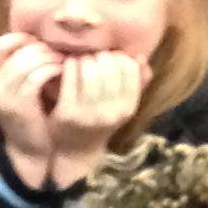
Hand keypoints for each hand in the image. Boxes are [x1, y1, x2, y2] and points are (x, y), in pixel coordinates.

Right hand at [0, 32, 61, 188]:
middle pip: (16, 51)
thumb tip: (44, 39)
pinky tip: (62, 72)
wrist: (29, 151)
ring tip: (63, 60)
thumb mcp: (22, 89)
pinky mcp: (19, 106)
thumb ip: (25, 67)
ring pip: (26, 62)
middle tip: (59, 51)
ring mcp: (4, 96)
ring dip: (49, 57)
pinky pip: (35, 77)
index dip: (19, 39)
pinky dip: (51, 70)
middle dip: (41, 47)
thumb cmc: (31, 116)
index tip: (39, 42)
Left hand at [44, 51, 147, 186]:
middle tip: (94, 57)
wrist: (76, 150)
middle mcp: (110, 113)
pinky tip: (69, 64)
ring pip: (91, 74)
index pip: (130, 70)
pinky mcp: (67, 113)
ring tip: (82, 60)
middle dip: (101, 57)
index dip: (120, 57)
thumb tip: (141, 57)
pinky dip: (70, 66)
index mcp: (127, 109)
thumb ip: (137, 83)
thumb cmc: (101, 121)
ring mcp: (88, 114)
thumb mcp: (123, 106)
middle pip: (110, 70)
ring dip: (86, 60)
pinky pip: (70, 80)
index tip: (111, 57)